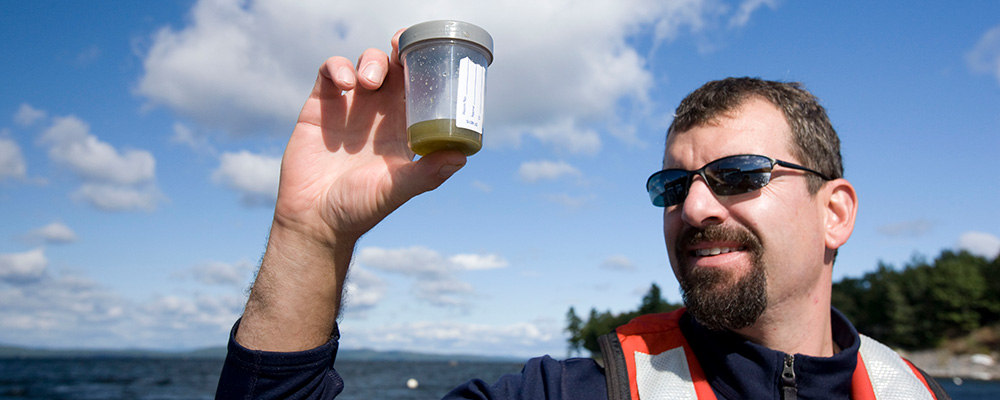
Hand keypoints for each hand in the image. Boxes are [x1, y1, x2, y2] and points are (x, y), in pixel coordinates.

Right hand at [276, 29, 466, 243]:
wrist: (314, 219)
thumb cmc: (359, 207)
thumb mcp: (397, 190)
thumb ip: (426, 174)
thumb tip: (461, 156)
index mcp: (403, 127)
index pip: (421, 87)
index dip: (428, 67)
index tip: (433, 52)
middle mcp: (379, 112)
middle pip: (395, 66)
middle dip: (401, 49)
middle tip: (402, 45)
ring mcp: (350, 106)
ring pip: (366, 63)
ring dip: (371, 61)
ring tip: (368, 82)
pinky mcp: (321, 105)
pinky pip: (331, 72)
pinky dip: (339, 67)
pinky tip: (346, 85)